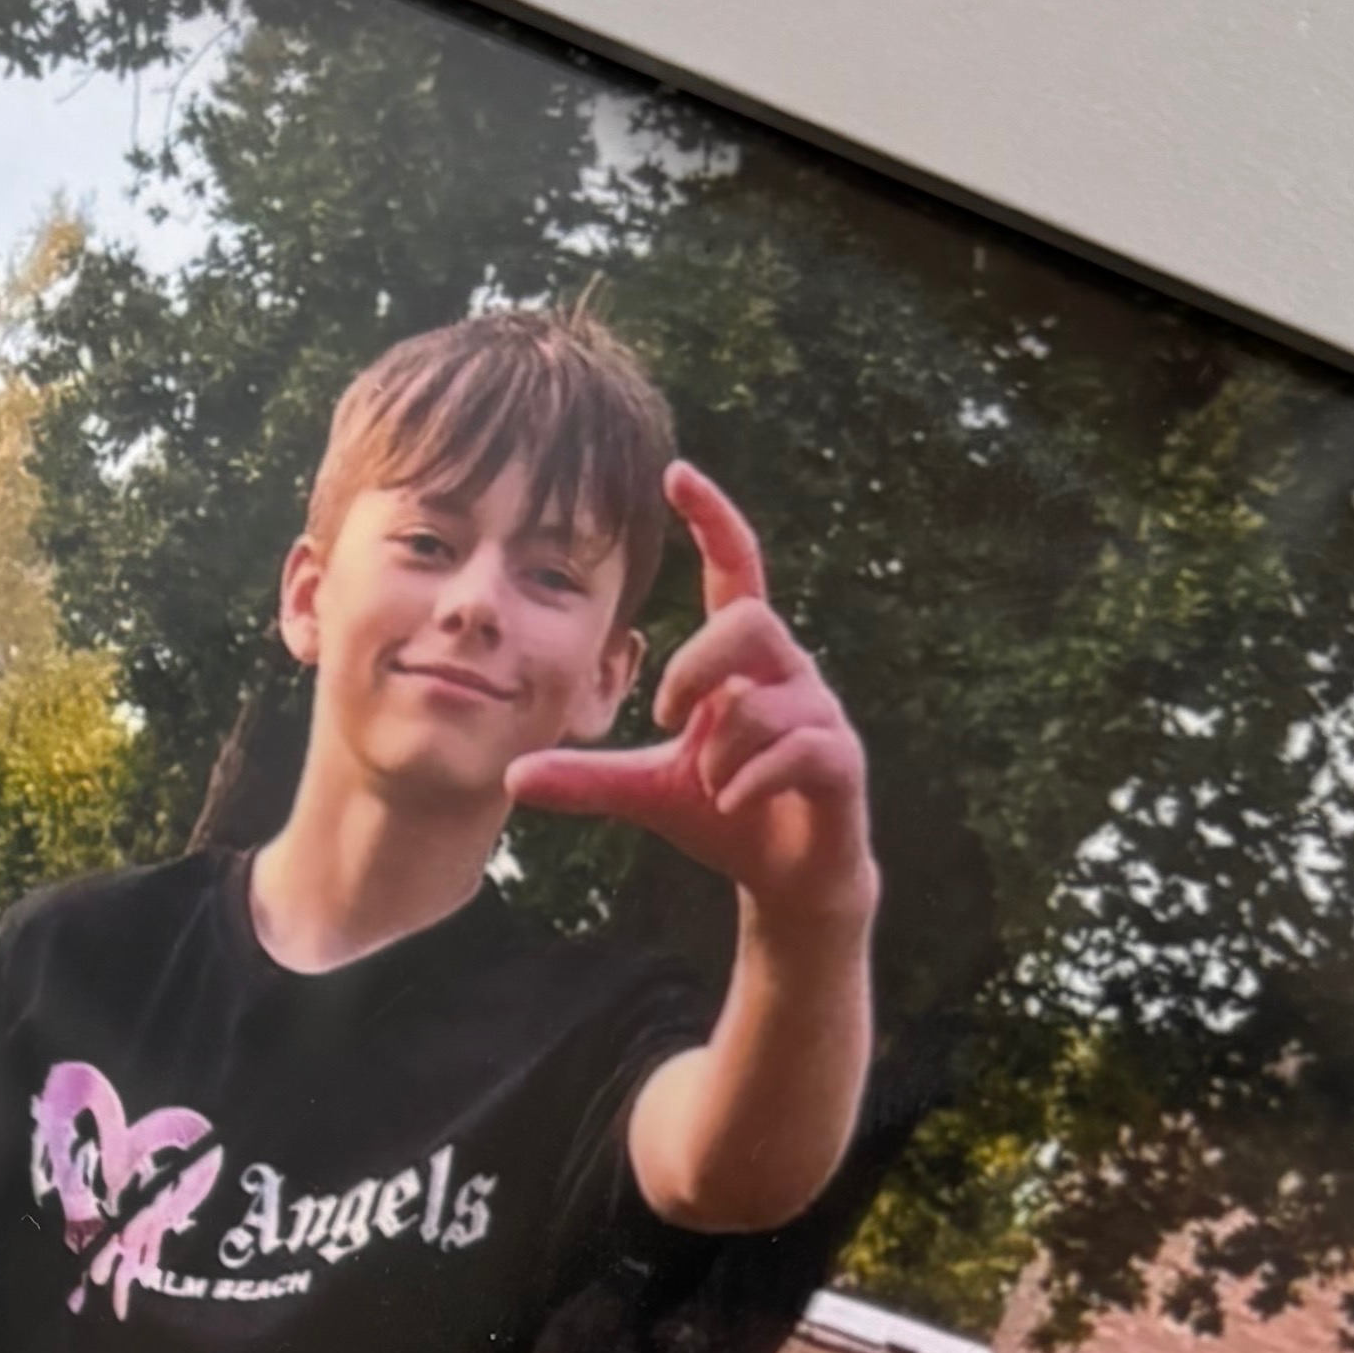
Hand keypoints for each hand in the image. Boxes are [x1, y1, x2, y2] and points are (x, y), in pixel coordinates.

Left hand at [505, 467, 874, 934]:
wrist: (788, 879)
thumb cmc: (724, 813)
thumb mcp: (646, 791)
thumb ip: (587, 778)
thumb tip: (511, 777)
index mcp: (743, 662)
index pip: (737, 568)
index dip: (713, 520)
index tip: (677, 473)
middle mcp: (788, 672)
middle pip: (748, 622)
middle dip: (696, 668)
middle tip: (665, 717)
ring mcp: (821, 713)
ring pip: (761, 704)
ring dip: (719, 755)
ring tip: (714, 787)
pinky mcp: (842, 760)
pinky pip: (795, 751)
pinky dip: (748, 783)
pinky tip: (732, 804)